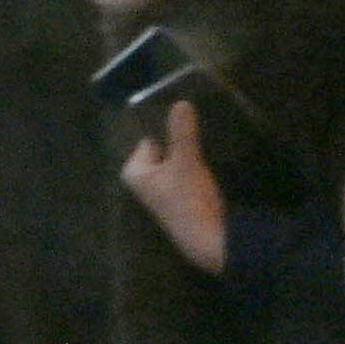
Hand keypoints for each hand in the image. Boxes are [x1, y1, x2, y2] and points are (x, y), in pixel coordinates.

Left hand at [119, 96, 230, 275]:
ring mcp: (162, 194)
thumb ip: (182, 132)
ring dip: (189, 156)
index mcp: (134, 172)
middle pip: (162, 151)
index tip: (185, 116)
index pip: (148, 139)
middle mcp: (144, 183)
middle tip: (199, 126)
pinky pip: (185, 177)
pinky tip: (210, 166)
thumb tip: (180, 102)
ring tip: (206, 141)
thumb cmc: (188, 200)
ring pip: (175, 164)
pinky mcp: (180, 202)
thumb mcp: (186, 161)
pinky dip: (195, 170)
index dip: (166, 129)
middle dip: (178, 141)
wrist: (209, 241)